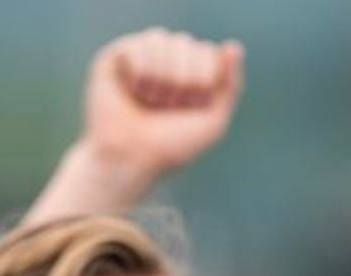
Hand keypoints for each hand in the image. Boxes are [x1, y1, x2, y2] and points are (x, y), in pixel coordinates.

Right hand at [82, 28, 244, 178]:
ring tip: (148, 101)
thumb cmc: (171, 146)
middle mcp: (167, 59)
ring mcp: (141, 56)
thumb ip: (230, 85)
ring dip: (160, 79)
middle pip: (185, 43)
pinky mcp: (116, 57)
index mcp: (192, 71)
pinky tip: (131, 91)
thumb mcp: (213, 121)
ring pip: (161, 40)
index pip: (207, 52)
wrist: (131, 160)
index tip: (188, 108)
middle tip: (166, 107)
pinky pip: (138, 46)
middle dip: (180, 81)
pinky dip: (140, 74)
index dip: (202, 81)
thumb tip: (234, 46)